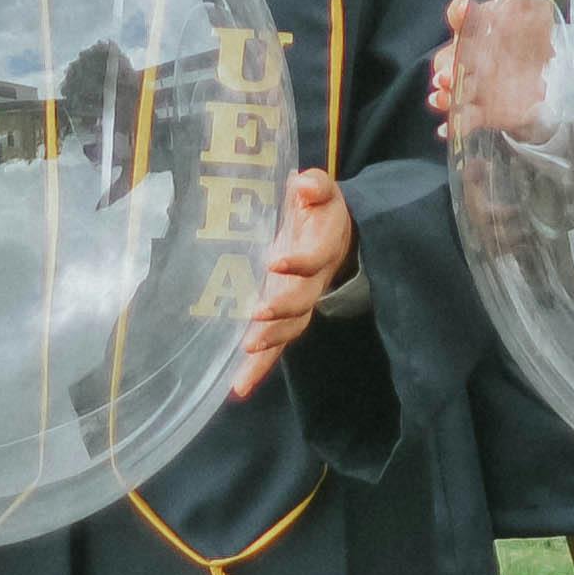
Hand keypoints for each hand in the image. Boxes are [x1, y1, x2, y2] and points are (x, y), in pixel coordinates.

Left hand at [221, 167, 355, 399]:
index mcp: (323, 247)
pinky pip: (275, 347)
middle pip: (302, 303)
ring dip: (268, 347)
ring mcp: (299, 303)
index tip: (276, 261)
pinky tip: (237, 388)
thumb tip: (305, 186)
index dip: (299, 262)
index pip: (315, 258)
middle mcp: (314, 282)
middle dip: (280, 313)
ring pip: (289, 332)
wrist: (336, 233)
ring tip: (244, 361)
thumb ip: (315, 186)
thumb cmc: (319, 208)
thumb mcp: (321, 190)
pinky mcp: (284, 318)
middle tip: (256, 318)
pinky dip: (258, 369)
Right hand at [434, 0, 553, 142]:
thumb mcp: (531, 8)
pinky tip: (447, 129)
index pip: (462, 17)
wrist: (538, 74)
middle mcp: (468, 55)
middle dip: (445, 67)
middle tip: (447, 76)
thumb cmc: (526, 35)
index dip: (461, 13)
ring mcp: (472, 84)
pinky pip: (463, 119)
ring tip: (444, 98)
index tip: (465, 9)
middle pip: (447, 59)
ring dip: (445, 95)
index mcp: (478, 27)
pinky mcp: (481, 110)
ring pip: (450, 89)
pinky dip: (454, 124)